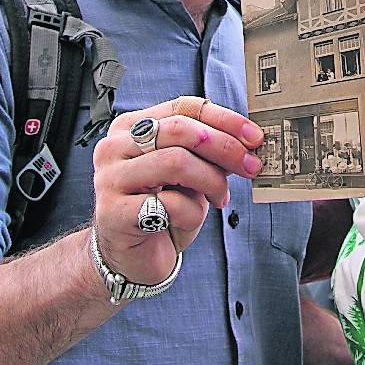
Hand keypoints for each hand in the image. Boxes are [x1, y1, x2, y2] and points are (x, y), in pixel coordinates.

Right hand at [92, 98, 263, 285]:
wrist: (130, 258)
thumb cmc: (160, 210)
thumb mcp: (187, 173)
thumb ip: (206, 152)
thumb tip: (247, 141)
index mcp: (132, 126)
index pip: (183, 107)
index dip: (224, 118)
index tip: (253, 136)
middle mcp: (116, 146)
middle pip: (181, 130)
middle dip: (224, 147)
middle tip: (250, 165)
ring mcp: (110, 177)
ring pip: (175, 161)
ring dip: (211, 180)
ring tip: (221, 197)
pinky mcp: (113, 212)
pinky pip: (168, 203)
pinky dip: (193, 212)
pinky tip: (191, 219)